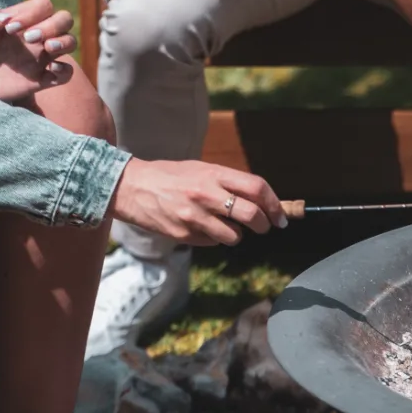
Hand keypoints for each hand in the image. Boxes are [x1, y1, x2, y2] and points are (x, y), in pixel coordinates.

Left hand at [0, 0, 74, 102]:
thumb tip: (5, 18)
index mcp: (22, 20)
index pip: (42, 6)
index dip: (31, 13)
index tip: (9, 28)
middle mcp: (36, 36)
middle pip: (64, 19)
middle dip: (52, 25)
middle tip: (29, 37)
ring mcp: (41, 57)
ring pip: (70, 42)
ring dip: (63, 42)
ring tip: (47, 48)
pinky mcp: (41, 79)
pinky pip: (66, 74)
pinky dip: (65, 70)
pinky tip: (52, 69)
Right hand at [110, 159, 287, 246]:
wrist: (130, 186)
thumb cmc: (171, 176)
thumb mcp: (201, 170)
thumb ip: (229, 183)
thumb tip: (262, 201)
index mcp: (213, 173)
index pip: (257, 188)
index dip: (275, 205)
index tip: (281, 217)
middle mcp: (205, 194)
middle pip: (251, 215)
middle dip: (264, 225)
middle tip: (264, 227)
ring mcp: (194, 216)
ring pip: (235, 236)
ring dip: (237, 234)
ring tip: (224, 224)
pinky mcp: (183, 234)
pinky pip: (213, 242)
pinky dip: (215, 238)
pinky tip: (200, 227)